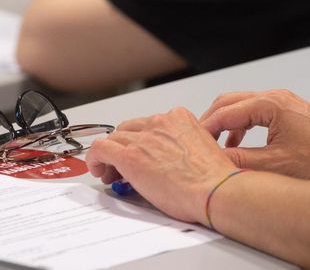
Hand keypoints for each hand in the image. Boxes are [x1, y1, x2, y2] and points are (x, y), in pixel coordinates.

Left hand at [86, 107, 236, 224]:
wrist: (214, 191)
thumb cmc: (214, 179)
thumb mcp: (201, 150)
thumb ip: (181, 147)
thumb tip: (166, 161)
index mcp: (180, 118)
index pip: (149, 125)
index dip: (140, 142)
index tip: (141, 155)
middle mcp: (160, 122)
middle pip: (129, 129)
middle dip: (125, 147)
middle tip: (123, 168)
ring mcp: (144, 138)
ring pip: (115, 138)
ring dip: (110, 156)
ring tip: (111, 174)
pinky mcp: (129, 156)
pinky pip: (100, 149)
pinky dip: (95, 158)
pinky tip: (98, 170)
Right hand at [199, 90, 309, 179]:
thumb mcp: (276, 166)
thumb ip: (241, 163)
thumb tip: (215, 163)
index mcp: (270, 104)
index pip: (223, 112)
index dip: (203, 130)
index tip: (190, 145)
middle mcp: (276, 98)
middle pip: (229, 102)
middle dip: (211, 123)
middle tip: (197, 144)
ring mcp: (285, 104)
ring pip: (243, 107)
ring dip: (227, 126)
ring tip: (217, 149)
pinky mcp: (292, 115)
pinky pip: (257, 115)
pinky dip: (243, 128)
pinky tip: (242, 149)